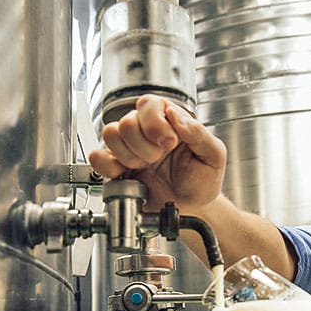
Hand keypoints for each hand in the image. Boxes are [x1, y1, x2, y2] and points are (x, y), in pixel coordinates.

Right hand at [89, 94, 226, 212]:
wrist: (191, 207)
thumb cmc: (202, 180)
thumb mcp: (213, 155)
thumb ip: (198, 133)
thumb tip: (175, 114)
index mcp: (169, 119)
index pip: (148, 104)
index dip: (155, 124)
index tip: (170, 143)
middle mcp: (146, 130)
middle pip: (127, 121)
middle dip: (145, 146)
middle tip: (159, 159)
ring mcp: (129, 147)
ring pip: (110, 134)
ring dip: (129, 156)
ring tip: (146, 167)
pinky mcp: (116, 166)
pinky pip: (97, 157)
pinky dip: (109, 167)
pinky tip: (128, 174)